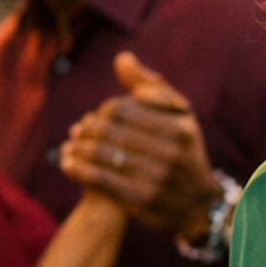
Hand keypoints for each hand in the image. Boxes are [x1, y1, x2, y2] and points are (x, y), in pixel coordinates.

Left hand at [59, 51, 222, 240]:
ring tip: (71, 147)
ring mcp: (157, 177)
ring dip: (79, 148)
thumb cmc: (183, 153)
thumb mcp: (178, 118)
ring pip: (103, 153)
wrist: (197, 207)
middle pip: (111, 130)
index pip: (124, 108)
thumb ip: (150, 87)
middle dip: (88, 130)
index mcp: (180, 127)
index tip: (93, 117)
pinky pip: (100, 178)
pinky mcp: (142, 200)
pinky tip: (67, 165)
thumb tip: (121, 59)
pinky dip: (78, 169)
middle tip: (76, 132)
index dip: (103, 111)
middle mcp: (171, 151)